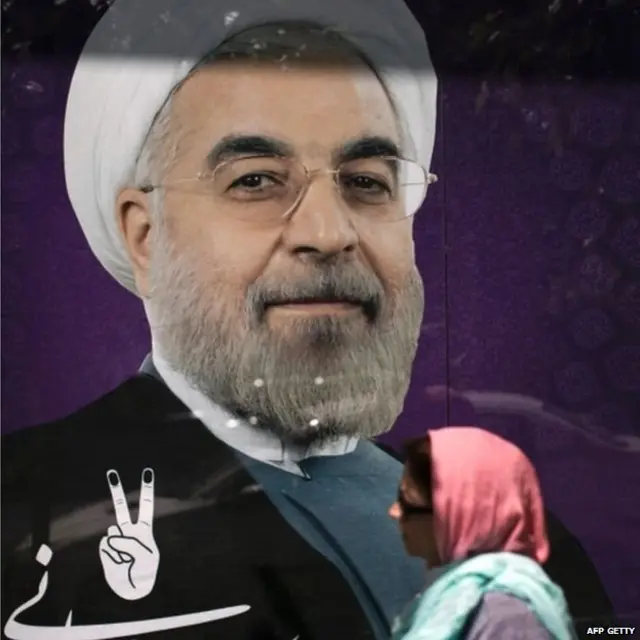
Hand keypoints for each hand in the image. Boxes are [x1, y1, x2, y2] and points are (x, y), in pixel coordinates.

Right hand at [99, 468, 159, 600]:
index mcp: (144, 530)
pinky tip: (117, 562)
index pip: (145, 506)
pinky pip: (106, 547)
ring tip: (126, 560)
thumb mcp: (146, 556)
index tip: (148, 472)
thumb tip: (109, 534)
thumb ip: (130, 543)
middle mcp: (129, 531)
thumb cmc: (144, 572)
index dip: (146, 490)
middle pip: (121, 508)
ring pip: (113, 533)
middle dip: (116, 490)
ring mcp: (116, 539)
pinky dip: (111, 556)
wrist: (131, 591)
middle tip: (111, 472)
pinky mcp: (105, 549)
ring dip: (120, 548)